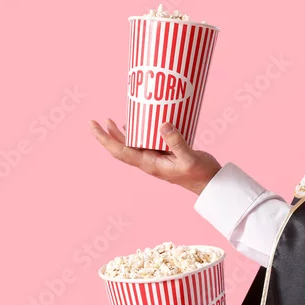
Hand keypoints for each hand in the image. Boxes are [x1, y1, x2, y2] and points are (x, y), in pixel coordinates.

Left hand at [89, 118, 221, 194]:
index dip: (104, 139)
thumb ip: (176, 142)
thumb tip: (162, 124)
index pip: (120, 151)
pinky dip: (137, 132)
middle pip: (121, 148)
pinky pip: (144, 142)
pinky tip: (135, 124)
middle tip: (96, 120)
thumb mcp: (189, 157)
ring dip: (119, 134)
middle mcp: (148, 161)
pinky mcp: (163, 154)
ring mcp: (154, 158)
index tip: (94, 125)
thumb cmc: (200, 174)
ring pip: (131, 145)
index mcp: (149, 164)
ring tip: (110, 121)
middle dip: (107, 136)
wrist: (211, 183)